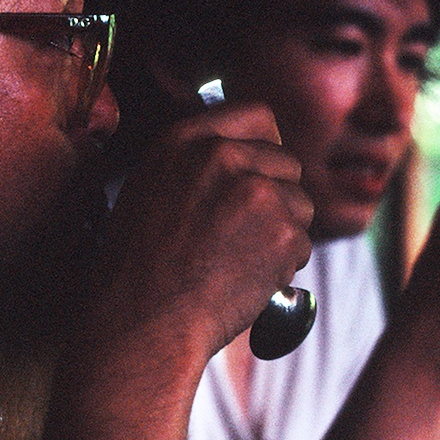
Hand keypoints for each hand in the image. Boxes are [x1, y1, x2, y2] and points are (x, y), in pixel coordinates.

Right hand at [94, 100, 313, 361]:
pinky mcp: (283, 232)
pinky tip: (244, 282)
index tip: (256, 177)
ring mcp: (257, 192)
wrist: (141, 324)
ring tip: (237, 263)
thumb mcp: (149, 191)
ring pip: (301, 205)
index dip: (265, 148)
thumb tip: (245, 155)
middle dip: (276, 198)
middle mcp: (222, 156)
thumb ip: (195, 164)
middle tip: (243, 236)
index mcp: (184, 141)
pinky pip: (303, 244)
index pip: (257, 116)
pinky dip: (283, 268)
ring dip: (282, 234)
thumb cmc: (137, 271)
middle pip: (287, 163)